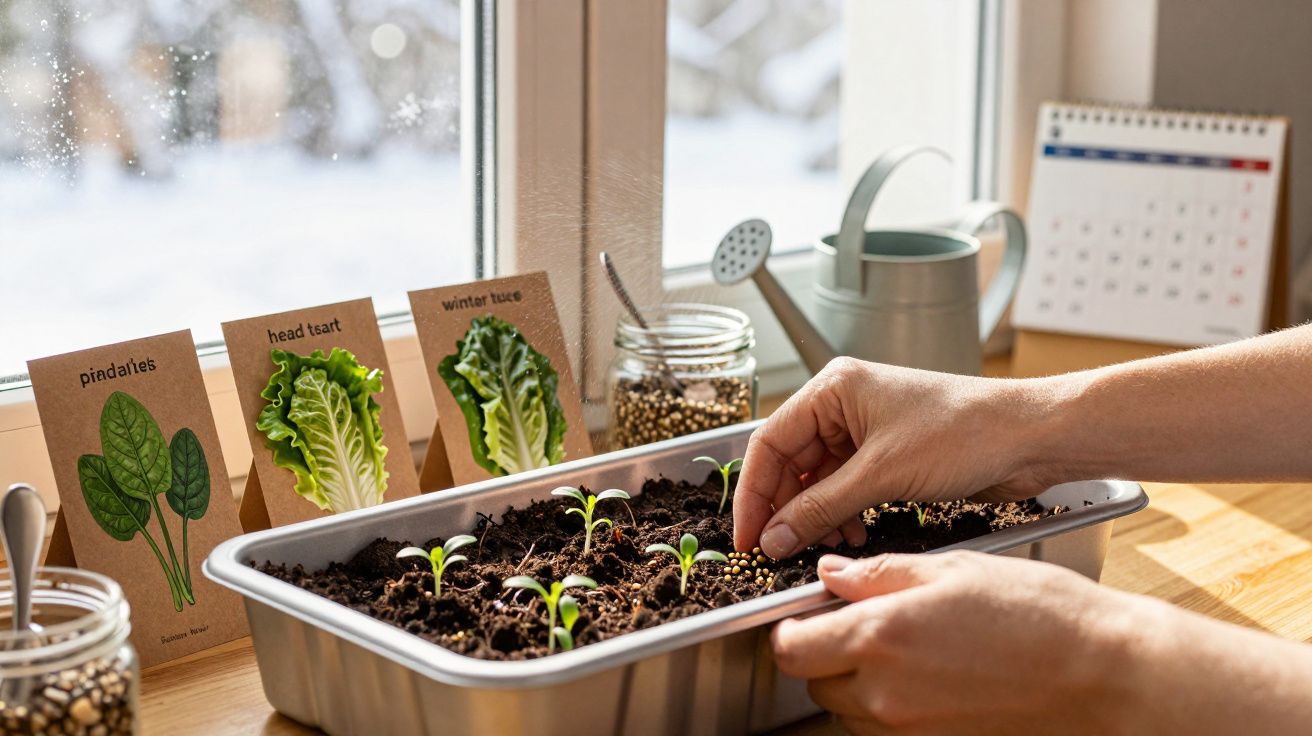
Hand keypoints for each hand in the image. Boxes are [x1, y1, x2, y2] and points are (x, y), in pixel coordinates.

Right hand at [734, 358, 1063, 557]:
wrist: (1029, 438)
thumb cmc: (965, 432)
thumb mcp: (882, 475)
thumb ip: (820, 508)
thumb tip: (774, 537)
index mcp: (833, 388)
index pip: (770, 443)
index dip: (753, 494)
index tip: (746, 536)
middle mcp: (843, 405)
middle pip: (790, 463)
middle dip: (785, 509)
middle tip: (775, 550)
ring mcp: (865, 430)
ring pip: (817, 480)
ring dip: (815, 515)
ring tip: (824, 543)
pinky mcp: (886, 455)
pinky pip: (845, 488)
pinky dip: (841, 514)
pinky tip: (852, 532)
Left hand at [772, 552, 1128, 734]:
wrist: (1105, 675)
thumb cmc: (1039, 614)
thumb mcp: (952, 570)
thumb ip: (879, 575)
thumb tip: (830, 575)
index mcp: (879, 637)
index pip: (790, 648)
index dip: (793, 629)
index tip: (810, 614)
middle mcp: (885, 694)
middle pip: (815, 683)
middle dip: (826, 654)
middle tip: (864, 624)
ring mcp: (910, 730)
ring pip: (849, 712)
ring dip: (859, 683)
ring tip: (911, 650)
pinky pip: (889, 731)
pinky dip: (894, 708)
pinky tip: (934, 678)